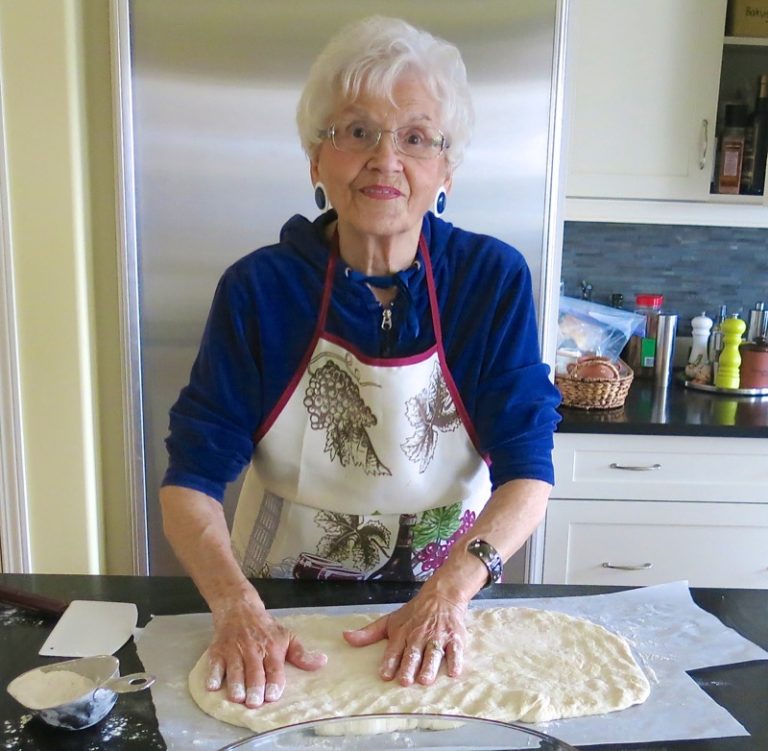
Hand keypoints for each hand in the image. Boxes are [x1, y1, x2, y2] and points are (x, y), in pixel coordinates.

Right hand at [206, 595, 326, 706]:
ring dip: (235, 684)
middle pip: (254, 671)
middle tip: (254, 702)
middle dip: (254, 687)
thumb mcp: (286, 636)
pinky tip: (212, 686)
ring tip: (237, 698)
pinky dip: (213, 675)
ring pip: (234, 670)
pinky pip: (214, 665)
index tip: (273, 696)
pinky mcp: (217, 651)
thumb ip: (301, 654)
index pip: (274, 668)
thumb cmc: (265, 627)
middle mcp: (253, 650)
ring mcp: (234, 651)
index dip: (274, 682)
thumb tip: (322, 662)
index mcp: (272, 648)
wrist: (239, 607)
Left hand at [342, 589, 467, 686]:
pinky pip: (455, 651)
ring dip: (429, 666)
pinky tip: (453, 672)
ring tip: (424, 680)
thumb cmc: (413, 613)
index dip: (389, 662)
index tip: (384, 674)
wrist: (441, 596)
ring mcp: (437, 637)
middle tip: (404, 681)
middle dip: (408, 667)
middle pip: (413, 653)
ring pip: (433, 653)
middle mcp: (418, 636)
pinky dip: (455, 661)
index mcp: (402, 633)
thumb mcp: (389, 621)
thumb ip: (368, 633)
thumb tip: (345, 638)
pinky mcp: (454, 638)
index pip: (394, 649)